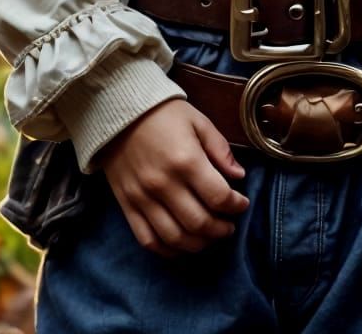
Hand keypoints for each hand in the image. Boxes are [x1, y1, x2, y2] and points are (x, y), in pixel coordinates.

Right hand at [99, 98, 248, 255]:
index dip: (236, 206)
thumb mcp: (199, 121)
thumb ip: (220, 150)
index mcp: (186, 160)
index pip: (218, 196)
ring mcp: (143, 199)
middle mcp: (164, 184)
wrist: (119, 112)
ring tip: (210, 237)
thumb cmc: (164, 114)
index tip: (242, 204)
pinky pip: (147, 240)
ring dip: (198, 244)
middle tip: (229, 226)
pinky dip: (167, 250)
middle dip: (220, 230)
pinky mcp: (127, 206)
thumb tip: (239, 176)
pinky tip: (182, 246)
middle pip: (198, 223)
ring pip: (174, 238)